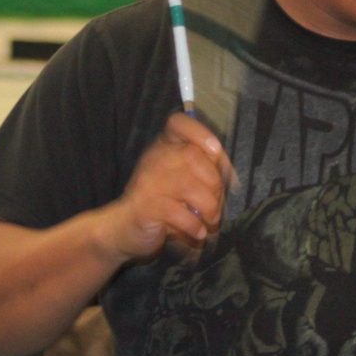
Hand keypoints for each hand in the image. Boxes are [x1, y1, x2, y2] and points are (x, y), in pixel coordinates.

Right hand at [98, 111, 233, 265]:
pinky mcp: (146, 206)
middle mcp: (154, 159)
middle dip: (215, 183)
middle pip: (193, 156)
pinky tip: (198, 232)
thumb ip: (203, 171)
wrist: (123, 229)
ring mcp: (148, 182)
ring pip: (189, 186)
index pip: (177, 123)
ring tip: (211, 221)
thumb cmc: (161, 203)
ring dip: (209, 207)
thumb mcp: (182, 181)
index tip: (216, 152)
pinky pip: (179, 212)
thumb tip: (232, 176)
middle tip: (217, 204)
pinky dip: (194, 225)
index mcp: (164, 147)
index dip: (201, 133)